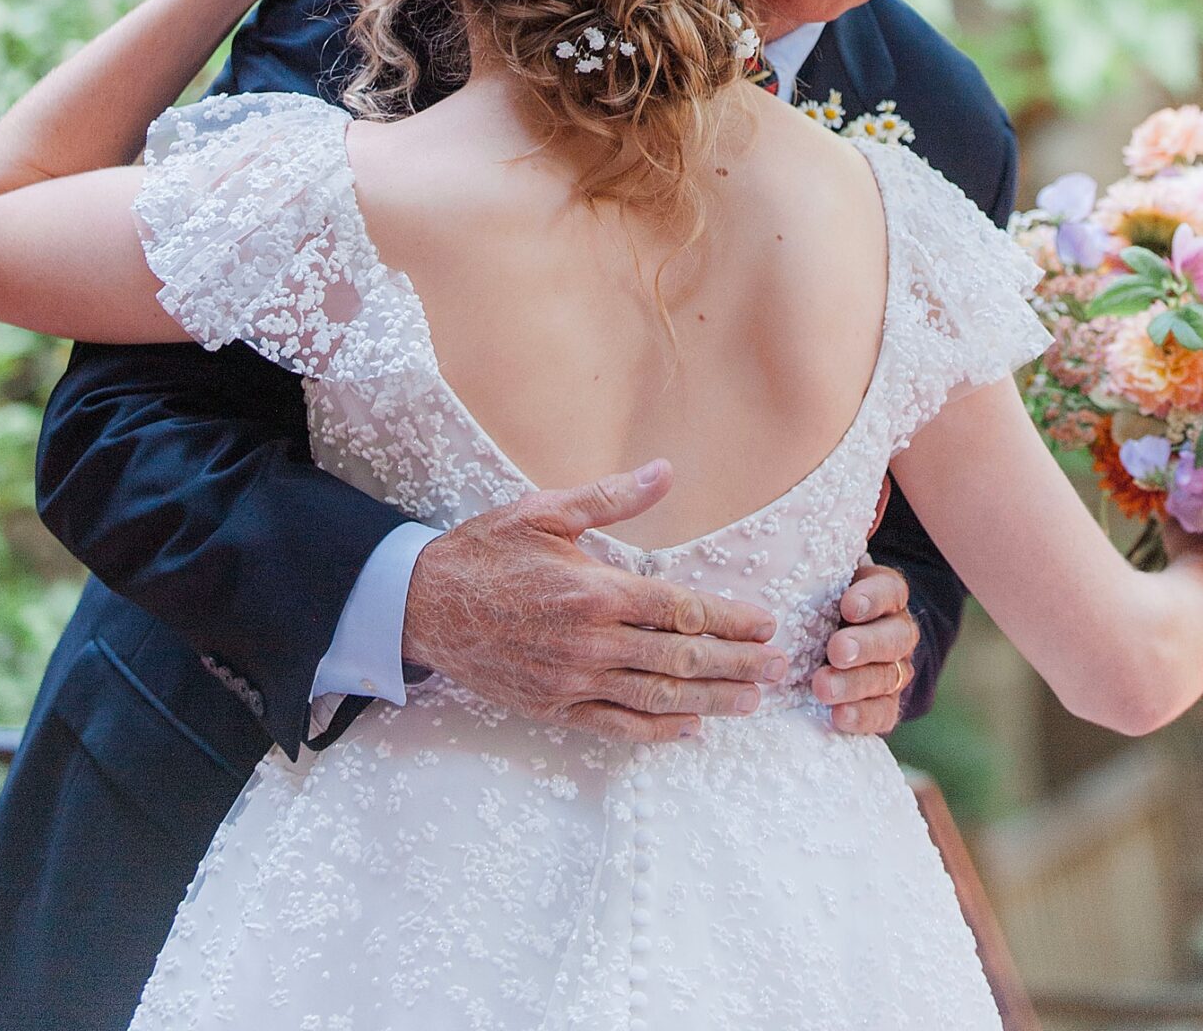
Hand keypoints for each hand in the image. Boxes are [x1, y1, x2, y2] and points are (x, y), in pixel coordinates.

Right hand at [400, 461, 787, 742]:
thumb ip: (612, 497)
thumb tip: (666, 470)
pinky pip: (615, 725)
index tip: (766, 625)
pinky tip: (688, 729)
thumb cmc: (487, 550)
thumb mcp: (547, 509)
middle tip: (779, 669)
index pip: (680, 609)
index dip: (729, 620)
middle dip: (735, 665)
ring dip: (709, 701)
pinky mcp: (554, 707)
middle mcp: (590, 642)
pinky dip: (655, 731)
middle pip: (679, 659)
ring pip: (655, 697)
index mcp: (596, 589)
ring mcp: (572, 681)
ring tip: (750, 702)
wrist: (423, 605)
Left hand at [811, 560, 917, 735]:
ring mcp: (896, 669)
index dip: (872, 598)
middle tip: (835, 651)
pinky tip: (838, 716)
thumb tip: (776, 551)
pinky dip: (862, 716)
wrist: (847, 639)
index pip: (890, 591)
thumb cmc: (824, 602)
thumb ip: (816, 571)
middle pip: (893, 637)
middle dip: (864, 644)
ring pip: (887, 677)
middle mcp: (897, 630)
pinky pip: (884, 712)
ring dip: (855, 684)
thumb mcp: (825, 580)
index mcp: (886, 594)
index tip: (848, 605)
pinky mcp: (887, 703)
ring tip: (822, 688)